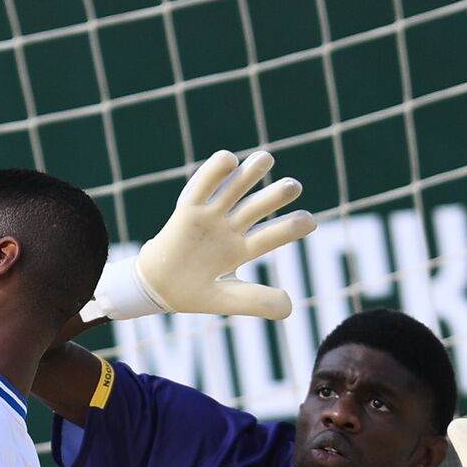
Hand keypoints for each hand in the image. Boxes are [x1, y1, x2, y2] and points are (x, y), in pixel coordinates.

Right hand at [81, 149, 316, 320]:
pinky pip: (200, 188)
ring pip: (232, 192)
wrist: (156, 289)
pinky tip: (229, 159)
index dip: (289, 228)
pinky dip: (213, 172)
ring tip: (266, 159)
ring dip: (249, 175)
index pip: (270, 236)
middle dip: (274, 197)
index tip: (310, 221)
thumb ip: (257, 303)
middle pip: (255, 209)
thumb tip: (289, 307)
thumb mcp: (227, 300)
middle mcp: (228, 229)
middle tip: (294, 186)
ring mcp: (208, 218)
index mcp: (240, 250)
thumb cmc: (193, 293)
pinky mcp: (187, 211)